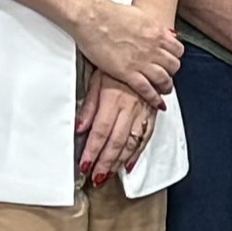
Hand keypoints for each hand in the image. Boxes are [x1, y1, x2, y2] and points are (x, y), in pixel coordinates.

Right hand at [73, 0, 183, 101]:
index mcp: (157, 33)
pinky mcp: (127, 73)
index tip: (171, 61)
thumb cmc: (110, 14)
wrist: (93, 18)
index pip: (178, 50)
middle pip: (174, 66)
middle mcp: (153, 48)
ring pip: (164, 79)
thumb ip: (154, 27)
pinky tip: (156, 101)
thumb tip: (164, 33)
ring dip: (166, 86)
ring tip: (164, 89)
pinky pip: (147, 89)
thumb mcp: (141, 15)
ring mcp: (141, 62)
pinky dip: (154, 98)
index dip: (175, 57)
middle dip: (172, 72)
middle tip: (168, 75)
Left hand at [80, 75, 161, 191]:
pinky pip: (146, 135)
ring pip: (131, 142)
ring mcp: (143, 111)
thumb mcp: (97, 79)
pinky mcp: (152, 112)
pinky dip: (138, 152)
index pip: (100, 131)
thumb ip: (89, 106)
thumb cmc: (116, 65)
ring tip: (109, 174)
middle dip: (105, 162)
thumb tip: (80, 128)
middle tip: (96, 178)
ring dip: (119, 161)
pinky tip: (129, 163)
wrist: (143, 53)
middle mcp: (129, 107)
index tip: (85, 165)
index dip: (93, 151)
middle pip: (116, 141)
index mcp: (113, 99)